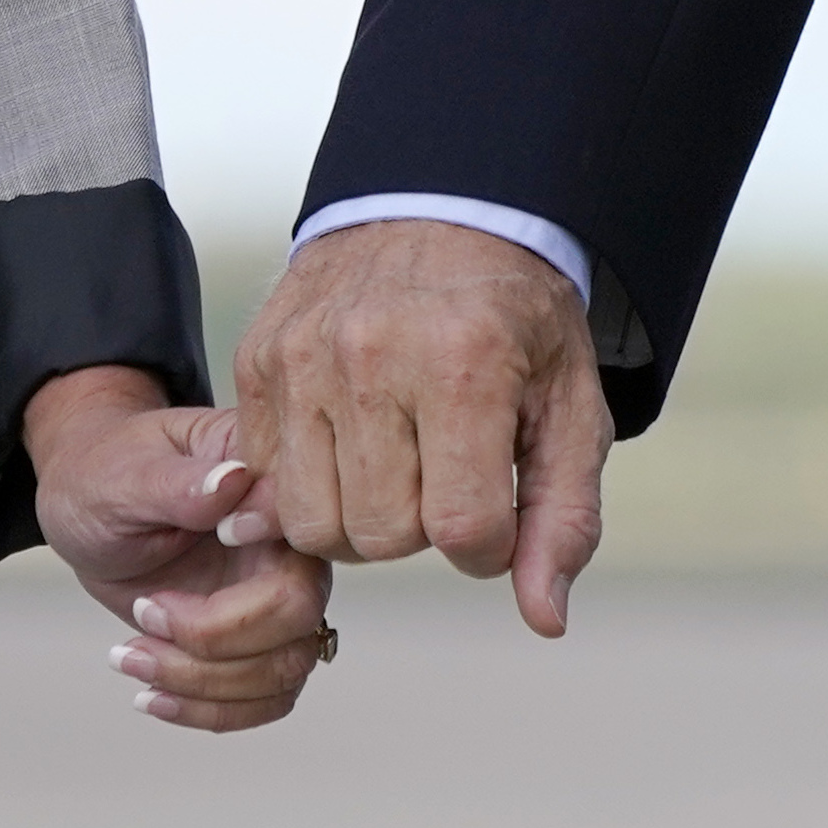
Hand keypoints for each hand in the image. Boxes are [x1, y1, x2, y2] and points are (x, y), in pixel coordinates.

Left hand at [22, 368, 335, 732]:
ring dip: (203, 682)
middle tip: (145, 614)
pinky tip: (154, 694)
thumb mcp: (124, 475)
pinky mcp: (258, 640)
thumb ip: (177, 483)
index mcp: (265, 475)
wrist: (88, 507)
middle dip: (215, 636)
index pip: (300, 518)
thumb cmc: (104, 474)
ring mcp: (276, 593)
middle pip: (299, 609)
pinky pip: (268, 697)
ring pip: (286, 667)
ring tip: (129, 658)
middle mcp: (284, 540)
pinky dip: (210, 711)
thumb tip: (231, 482)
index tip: (214, 537)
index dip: (263, 542)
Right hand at [233, 218, 611, 636]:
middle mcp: (372, 355)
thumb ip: (565, 518)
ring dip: (361, 514)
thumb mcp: (570, 407)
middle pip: (382, 536)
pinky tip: (349, 438)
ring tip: (395, 457)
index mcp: (464, 364)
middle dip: (423, 526)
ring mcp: (303, 355)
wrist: (442, 207)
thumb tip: (545, 620)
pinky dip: (310, 482)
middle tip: (444, 464)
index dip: (488, 541)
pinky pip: (267, 481)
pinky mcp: (258, 359)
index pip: (464, 531)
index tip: (496, 498)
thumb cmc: (516, 320)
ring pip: (315, 524)